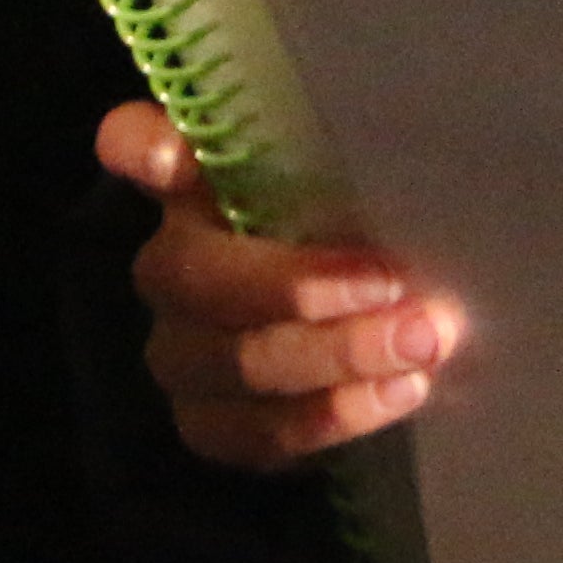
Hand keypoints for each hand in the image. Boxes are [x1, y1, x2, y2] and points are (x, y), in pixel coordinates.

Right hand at [96, 99, 456, 471]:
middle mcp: (175, 261)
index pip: (134, 143)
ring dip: (333, 355)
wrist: (377, 325)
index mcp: (202, 181)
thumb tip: (428, 130)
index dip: (141, 148)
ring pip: (230, 360)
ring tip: (421, 343)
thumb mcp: (370, 181)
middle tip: (395, 283)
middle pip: (193, 274)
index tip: (178, 158)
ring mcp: (183, 346)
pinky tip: (401, 392)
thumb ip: (363, 154)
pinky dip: (331, 415)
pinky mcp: (210, 420)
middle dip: (296, 285)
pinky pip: (253, 432)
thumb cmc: (370, 227)